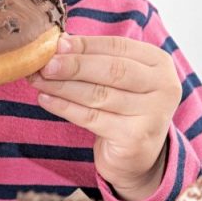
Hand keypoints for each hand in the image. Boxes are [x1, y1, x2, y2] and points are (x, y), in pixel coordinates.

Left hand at [28, 35, 180, 200]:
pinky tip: (45, 99)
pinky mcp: (135, 138)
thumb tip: (59, 42)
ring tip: (38, 80)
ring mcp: (152, 114)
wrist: (137, 158)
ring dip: (63, 86)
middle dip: (74, 65)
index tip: (57, 44)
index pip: (118, 47)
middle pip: (112, 70)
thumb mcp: (117, 79)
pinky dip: (65, 107)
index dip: (85, 45)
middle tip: (45, 63)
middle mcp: (164, 87)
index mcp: (159, 63)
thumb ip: (94, 59)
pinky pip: (92, 118)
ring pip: (99, 95)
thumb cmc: (123, 108)